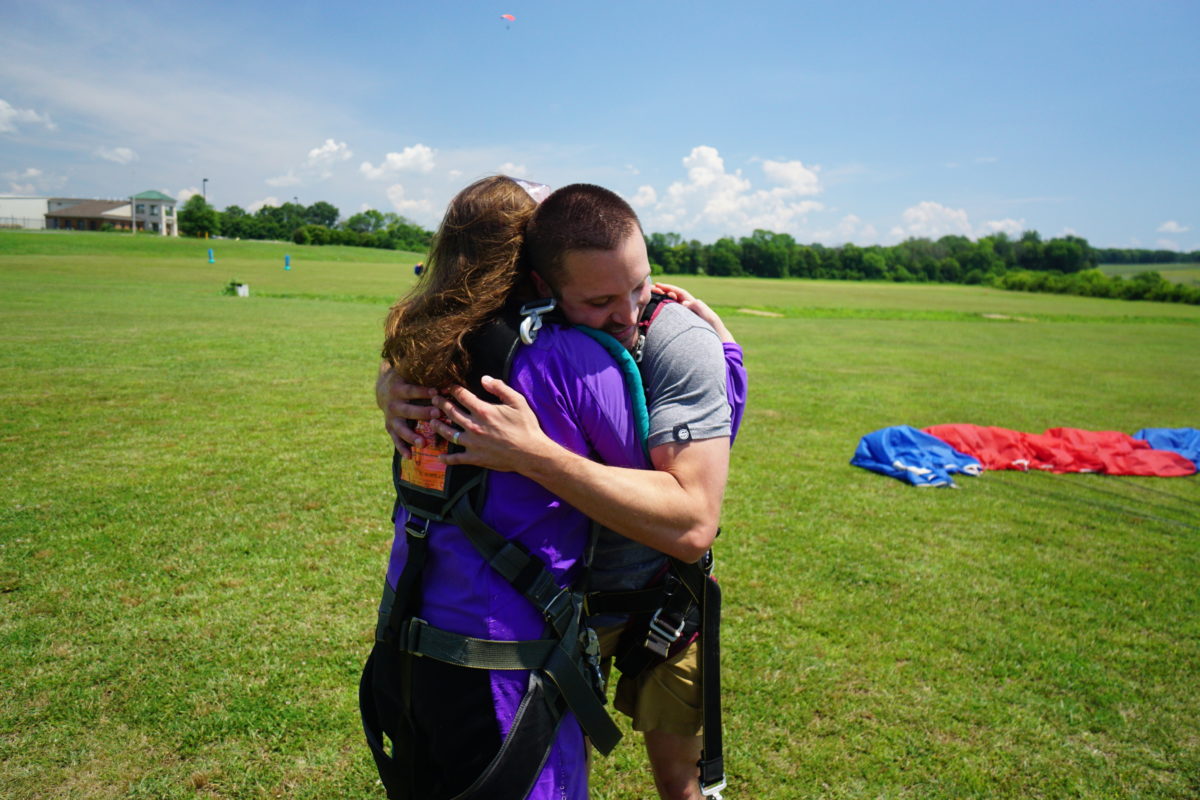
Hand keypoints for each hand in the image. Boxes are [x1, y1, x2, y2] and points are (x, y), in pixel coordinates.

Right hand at [377, 361, 439, 457]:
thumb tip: (445, 364)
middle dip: (422, 413)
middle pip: (408, 410)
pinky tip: (410, 456)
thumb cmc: (406, 379)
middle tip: (437, 414)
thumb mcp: (410, 372)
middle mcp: (393, 404)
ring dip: (412, 436)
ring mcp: (391, 418)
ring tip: (423, 443)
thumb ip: (423, 371)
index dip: (422, 391)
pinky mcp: (390, 427)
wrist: (383, 389)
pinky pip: (396, 440)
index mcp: (398, 388)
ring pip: (401, 428)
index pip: (411, 390)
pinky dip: (402, 448)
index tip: (435, 392)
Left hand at [428, 376, 553, 472]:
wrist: (530, 453)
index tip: (449, 387)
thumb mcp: (517, 401)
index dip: (453, 390)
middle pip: (451, 412)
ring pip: (449, 433)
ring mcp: (472, 443)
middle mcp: (474, 426)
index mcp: (483, 411)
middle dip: (440, 404)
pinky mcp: (475, 458)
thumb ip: (500, 388)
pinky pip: (456, 458)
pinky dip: (447, 458)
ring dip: (438, 426)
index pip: (462, 396)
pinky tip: (440, 457)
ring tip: (432, 421)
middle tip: (434, 399)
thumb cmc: (526, 427)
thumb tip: (484, 378)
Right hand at [652, 282, 734, 342]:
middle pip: (673, 299)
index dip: (670, 288)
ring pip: (670, 308)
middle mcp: (688, 311)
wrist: (718, 345)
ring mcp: (684, 320)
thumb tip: (686, 303)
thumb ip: (700, 308)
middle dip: (662, 293)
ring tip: (649, 301)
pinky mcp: (680, 329)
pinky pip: (669, 319)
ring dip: (660, 303)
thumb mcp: (710, 318)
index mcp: (694, 306)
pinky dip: (661, 315)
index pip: (680, 294)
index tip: (659, 285)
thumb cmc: (716, 331)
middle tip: (650, 291)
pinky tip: (654, 316)